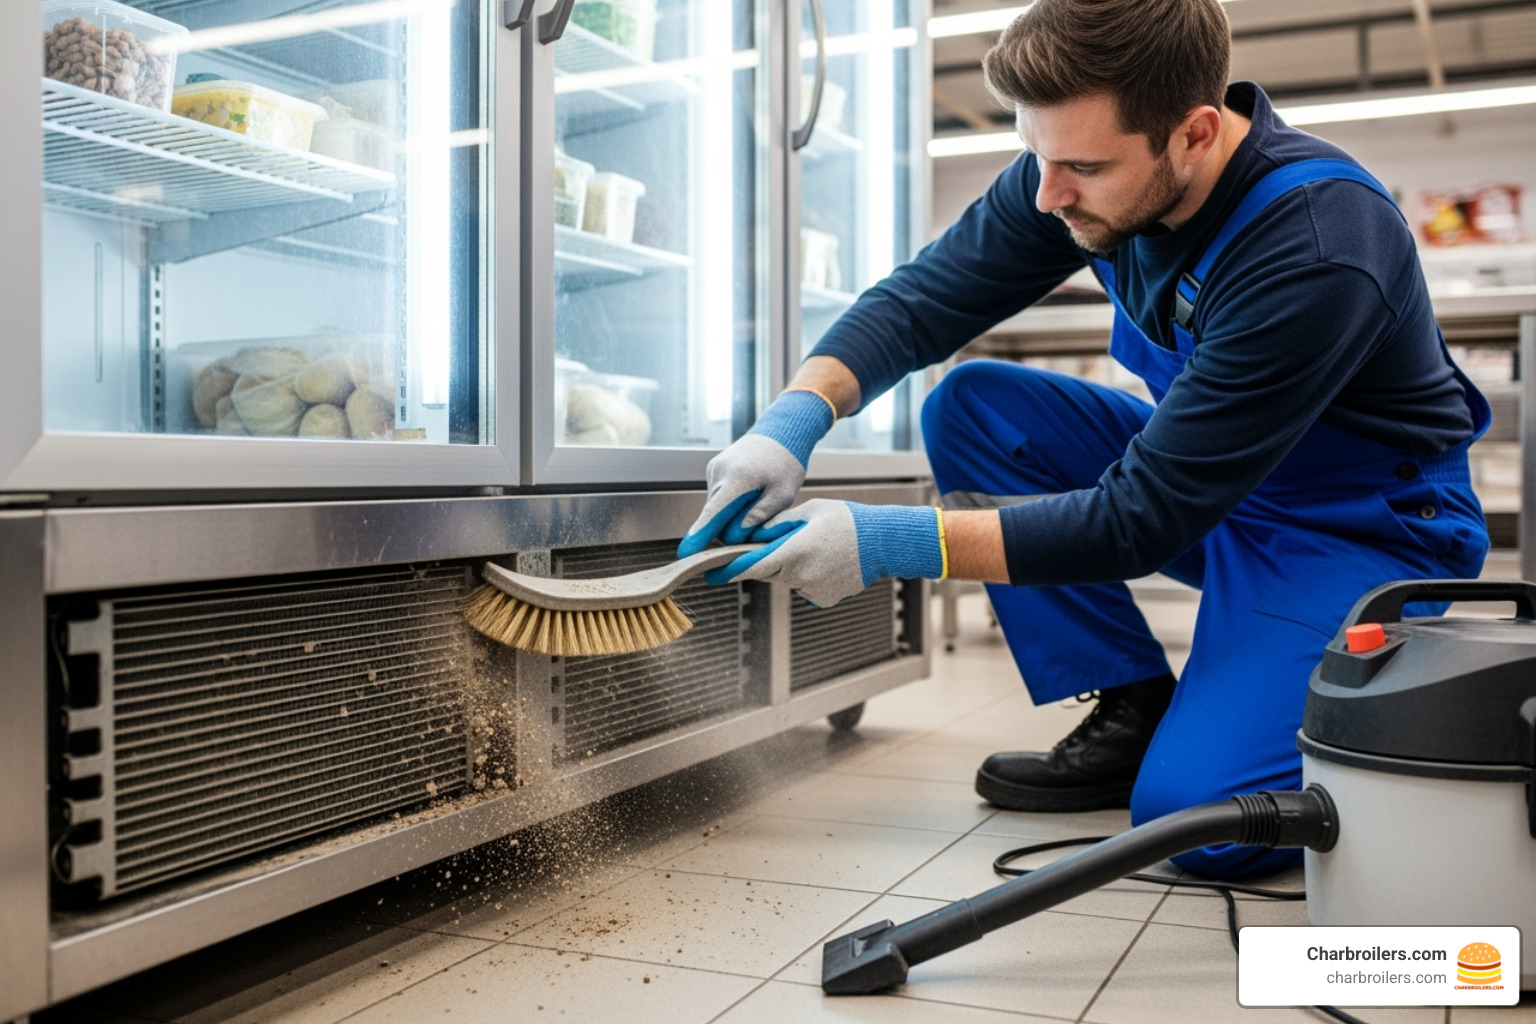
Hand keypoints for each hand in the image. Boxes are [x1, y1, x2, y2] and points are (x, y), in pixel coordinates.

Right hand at [678, 390, 834, 556]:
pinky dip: (730, 504)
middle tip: (757, 526)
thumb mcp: (783, 494)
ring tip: (757, 501)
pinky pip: (718, 497)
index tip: (686, 552)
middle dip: (730, 528)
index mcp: (738, 478)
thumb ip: (759, 515)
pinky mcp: (713, 470)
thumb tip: (735, 536)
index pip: (714, 513)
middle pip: (715, 515)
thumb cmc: (786, 464)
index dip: (700, 535)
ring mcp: (714, 470)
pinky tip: (749, 494)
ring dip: (731, 515)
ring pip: (716, 507)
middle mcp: (720, 472)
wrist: (780, 433)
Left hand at [706, 499, 946, 607]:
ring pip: (785, 579)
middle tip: (786, 541)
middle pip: (768, 571)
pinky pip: (802, 588)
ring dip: (790, 566)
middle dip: (768, 558)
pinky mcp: (822, 600)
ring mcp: (812, 590)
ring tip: (816, 548)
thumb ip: (778, 523)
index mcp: (796, 550)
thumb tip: (754, 534)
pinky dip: (807, 576)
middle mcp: (801, 575)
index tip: (710, 575)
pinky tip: (826, 562)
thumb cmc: (848, 521)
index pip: (753, 565)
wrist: (884, 542)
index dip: (729, 571)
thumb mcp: (810, 510)